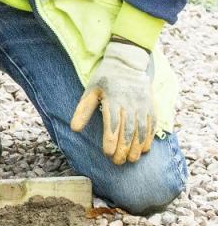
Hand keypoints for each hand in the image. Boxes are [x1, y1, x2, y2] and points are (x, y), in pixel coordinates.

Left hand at [70, 40, 155, 164]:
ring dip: (137, 147)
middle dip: (123, 148)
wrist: (128, 63)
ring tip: (132, 160)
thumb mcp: (91, 90)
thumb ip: (83, 110)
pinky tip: (145, 149)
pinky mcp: (151, 106)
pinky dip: (149, 138)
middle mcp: (130, 103)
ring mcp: (143, 105)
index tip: (107, 153)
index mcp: (113, 99)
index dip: (110, 140)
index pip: (112, 123)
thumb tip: (74, 129)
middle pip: (128, 130)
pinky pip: (152, 125)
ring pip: (141, 130)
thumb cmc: (105, 79)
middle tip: (118, 162)